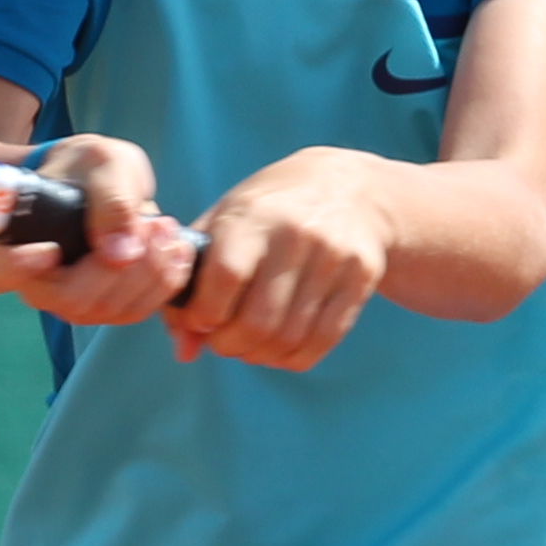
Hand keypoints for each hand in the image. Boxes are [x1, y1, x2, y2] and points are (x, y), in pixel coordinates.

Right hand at [8, 131, 192, 323]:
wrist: (97, 180)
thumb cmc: (89, 165)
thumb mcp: (102, 163)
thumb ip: (110, 200)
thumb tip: (118, 254)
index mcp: (10, 240)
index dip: (18, 265)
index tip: (48, 250)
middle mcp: (34, 282)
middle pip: (73, 298)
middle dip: (121, 267)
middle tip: (154, 222)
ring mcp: (69, 302)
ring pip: (109, 310)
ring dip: (150, 271)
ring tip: (167, 228)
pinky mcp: (103, 308)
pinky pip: (135, 311)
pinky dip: (164, 282)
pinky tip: (176, 250)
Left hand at [169, 148, 395, 369]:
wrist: (346, 187)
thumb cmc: (266, 213)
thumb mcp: (223, 225)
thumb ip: (191, 283)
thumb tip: (185, 351)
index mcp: (252, 216)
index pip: (225, 279)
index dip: (203, 315)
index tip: (199, 320)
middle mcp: (295, 234)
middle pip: (257, 321)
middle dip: (229, 345)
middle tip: (222, 342)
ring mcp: (333, 256)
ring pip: (289, 338)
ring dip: (259, 355)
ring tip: (249, 345)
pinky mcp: (361, 276)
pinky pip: (323, 339)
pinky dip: (293, 358)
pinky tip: (279, 350)